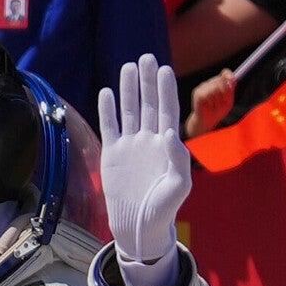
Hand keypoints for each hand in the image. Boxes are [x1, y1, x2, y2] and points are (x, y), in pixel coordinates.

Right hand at [100, 54, 192, 277]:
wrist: (138, 227)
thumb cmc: (163, 210)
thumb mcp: (178, 188)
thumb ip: (178, 159)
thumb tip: (170, 131)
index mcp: (166, 146)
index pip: (167, 111)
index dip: (166, 90)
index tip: (164, 69)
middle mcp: (148, 140)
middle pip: (148, 104)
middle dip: (147, 82)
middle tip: (146, 58)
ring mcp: (130, 145)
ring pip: (129, 111)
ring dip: (128, 90)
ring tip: (128, 66)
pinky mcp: (112, 153)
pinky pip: (109, 126)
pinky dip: (108, 110)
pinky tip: (107, 92)